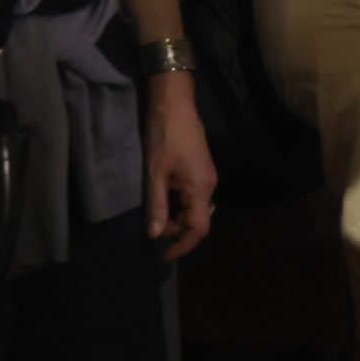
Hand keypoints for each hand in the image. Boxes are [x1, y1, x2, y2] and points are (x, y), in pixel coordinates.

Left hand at [144, 76, 217, 259]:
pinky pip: (193, 196)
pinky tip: (161, 198)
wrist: (174, 105)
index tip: (162, 256)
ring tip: (153, 215)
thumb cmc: (164, 138)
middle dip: (175, 230)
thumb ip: (156, 206)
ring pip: (194, 207)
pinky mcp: (201, 169)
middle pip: (197, 219)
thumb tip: (154, 236)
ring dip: (175, 217)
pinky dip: (178, 204)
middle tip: (150, 229)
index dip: (182, 245)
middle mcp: (209, 185)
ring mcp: (207, 176)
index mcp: (200, 188)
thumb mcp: (154, 174)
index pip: (198, 228)